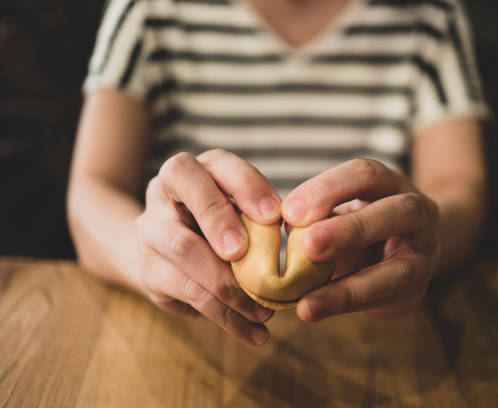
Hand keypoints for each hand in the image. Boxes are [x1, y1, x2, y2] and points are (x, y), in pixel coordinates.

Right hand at [135, 149, 280, 344]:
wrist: (165, 251)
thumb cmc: (219, 224)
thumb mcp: (237, 211)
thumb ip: (260, 218)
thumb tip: (302, 240)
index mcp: (196, 169)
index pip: (218, 163)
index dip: (246, 186)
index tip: (273, 215)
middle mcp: (166, 192)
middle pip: (189, 198)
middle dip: (220, 222)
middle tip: (245, 253)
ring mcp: (151, 230)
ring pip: (183, 250)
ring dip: (228, 284)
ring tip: (265, 310)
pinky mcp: (149, 271)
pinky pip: (187, 293)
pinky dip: (225, 316)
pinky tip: (253, 331)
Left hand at [282, 158, 439, 320]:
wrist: (401, 248)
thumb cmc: (357, 223)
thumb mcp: (339, 210)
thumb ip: (317, 216)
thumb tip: (287, 225)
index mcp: (391, 183)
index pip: (366, 174)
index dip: (328, 190)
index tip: (290, 211)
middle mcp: (418, 213)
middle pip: (397, 213)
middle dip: (351, 230)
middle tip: (308, 244)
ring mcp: (425, 253)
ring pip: (398, 270)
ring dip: (349, 289)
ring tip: (308, 305)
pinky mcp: (417, 290)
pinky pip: (388, 301)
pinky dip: (350, 307)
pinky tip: (318, 310)